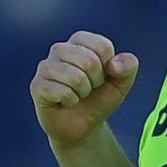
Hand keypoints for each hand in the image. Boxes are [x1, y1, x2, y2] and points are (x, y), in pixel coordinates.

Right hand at [30, 31, 138, 147]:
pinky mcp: (37, 85)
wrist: (83, 125)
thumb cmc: (100, 98)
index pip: (102, 46)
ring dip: (84, 92)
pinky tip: (67, 102)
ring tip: (79, 94)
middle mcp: (60, 49)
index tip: (103, 75)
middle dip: (96, 81)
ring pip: (75, 76)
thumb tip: (113, 65)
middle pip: (89, 61)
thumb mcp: (122, 82)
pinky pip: (61, 91)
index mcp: (80, 41)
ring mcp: (45, 67)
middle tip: (90, 87)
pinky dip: (71, 101)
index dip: (109, 66)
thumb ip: (129, 66)